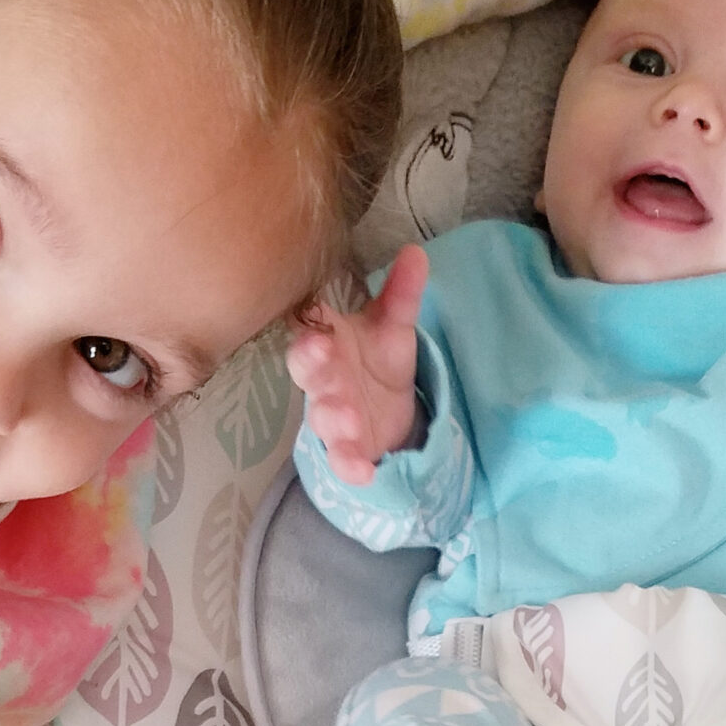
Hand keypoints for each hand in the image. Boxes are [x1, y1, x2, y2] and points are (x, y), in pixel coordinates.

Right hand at [286, 245, 429, 485]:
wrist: (388, 409)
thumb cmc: (378, 358)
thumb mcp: (393, 325)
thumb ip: (401, 293)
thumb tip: (416, 252)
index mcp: (328, 341)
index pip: (310, 333)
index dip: (311, 334)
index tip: (319, 332)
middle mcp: (323, 378)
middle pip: (309, 374)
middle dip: (314, 369)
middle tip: (322, 360)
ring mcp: (332, 415)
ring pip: (323, 417)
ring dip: (333, 419)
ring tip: (349, 420)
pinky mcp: (347, 448)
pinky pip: (342, 459)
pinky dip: (350, 466)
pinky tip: (364, 473)